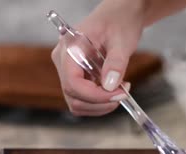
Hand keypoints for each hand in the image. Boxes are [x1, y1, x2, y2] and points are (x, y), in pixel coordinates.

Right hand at [51, 0, 145, 115]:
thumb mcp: (122, 39)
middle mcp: (63, 62)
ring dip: (99, 105)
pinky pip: (83, 99)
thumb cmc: (119, 21)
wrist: (119, 16)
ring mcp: (68, 72)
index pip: (72, 83)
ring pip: (77, 103)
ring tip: (119, 91)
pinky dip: (99, 102)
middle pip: (73, 97)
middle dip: (99, 102)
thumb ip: (115, 62)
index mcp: (69, 48)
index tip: (117, 94)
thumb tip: (109, 85)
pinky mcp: (76, 79)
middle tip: (122, 94)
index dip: (94, 95)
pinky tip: (113, 90)